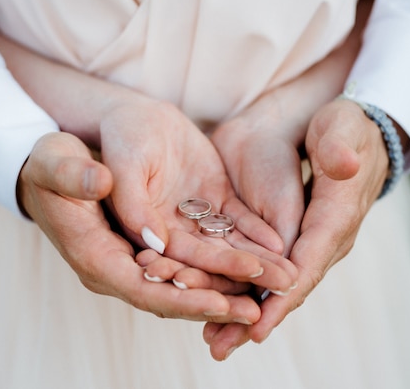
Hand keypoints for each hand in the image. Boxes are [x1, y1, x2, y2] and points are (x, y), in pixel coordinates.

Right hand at [17, 131, 265, 322]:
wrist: (68, 145)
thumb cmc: (53, 160)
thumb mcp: (56, 165)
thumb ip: (78, 181)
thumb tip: (114, 199)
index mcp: (98, 256)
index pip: (144, 289)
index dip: (183, 299)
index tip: (220, 305)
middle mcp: (131, 257)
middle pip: (180, 288)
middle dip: (220, 299)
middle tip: (259, 313)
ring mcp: (157, 239)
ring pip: (203, 265)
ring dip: (241, 277)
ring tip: (280, 284)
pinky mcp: (175, 218)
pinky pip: (211, 236)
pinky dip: (241, 242)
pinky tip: (272, 247)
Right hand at [98, 99, 296, 293]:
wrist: (138, 113)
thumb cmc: (121, 136)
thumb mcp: (123, 166)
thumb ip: (133, 204)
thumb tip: (155, 243)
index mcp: (139, 236)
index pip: (170, 268)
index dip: (201, 283)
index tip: (231, 296)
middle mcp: (166, 237)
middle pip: (205, 265)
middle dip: (240, 281)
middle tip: (275, 294)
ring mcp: (191, 221)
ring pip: (225, 247)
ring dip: (257, 263)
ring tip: (288, 277)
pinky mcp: (211, 201)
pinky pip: (236, 221)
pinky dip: (257, 233)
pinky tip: (281, 245)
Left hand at [204, 99, 390, 358]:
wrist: (338, 128)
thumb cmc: (342, 127)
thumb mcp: (342, 129)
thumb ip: (339, 149)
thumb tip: (344, 166)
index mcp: (335, 219)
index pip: (307, 265)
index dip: (282, 298)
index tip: (257, 327)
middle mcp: (321, 240)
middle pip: (287, 288)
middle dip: (255, 318)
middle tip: (220, 345)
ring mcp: (305, 241)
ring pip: (272, 284)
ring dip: (242, 312)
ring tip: (212, 339)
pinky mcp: (288, 235)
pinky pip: (264, 268)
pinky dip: (240, 287)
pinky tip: (212, 303)